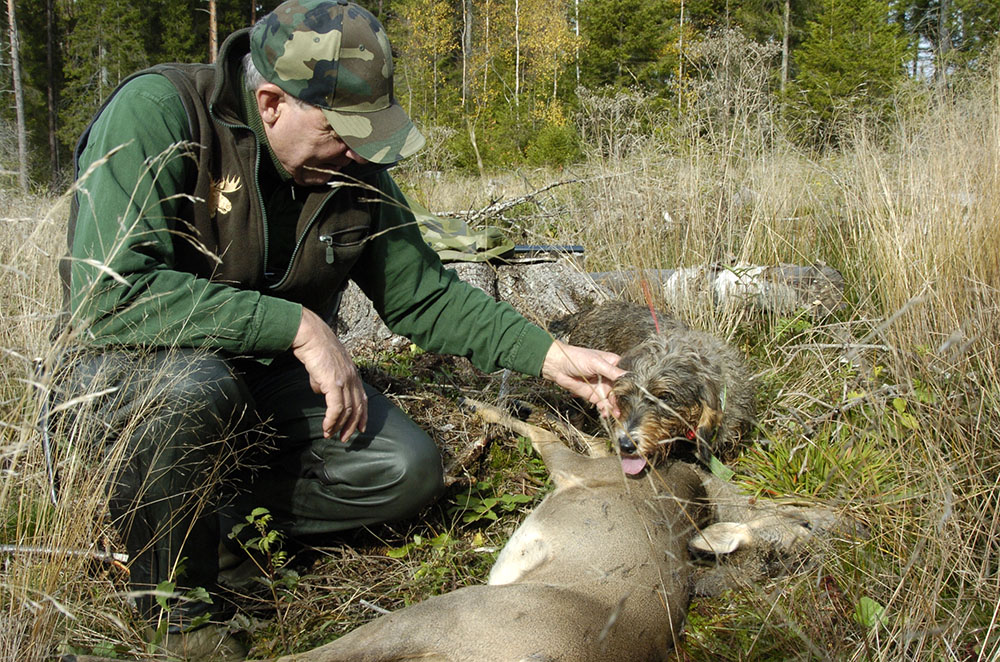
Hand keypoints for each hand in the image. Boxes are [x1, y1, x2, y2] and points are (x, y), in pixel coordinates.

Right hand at [291, 307, 367, 440]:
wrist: (310, 336)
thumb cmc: (315, 348)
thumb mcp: (324, 368)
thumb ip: (324, 381)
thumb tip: (320, 392)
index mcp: (353, 374)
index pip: (363, 399)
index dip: (363, 415)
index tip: (361, 429)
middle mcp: (353, 378)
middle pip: (357, 408)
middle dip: (352, 426)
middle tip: (345, 439)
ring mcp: (345, 380)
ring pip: (347, 411)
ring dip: (339, 426)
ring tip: (331, 435)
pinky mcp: (334, 383)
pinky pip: (336, 408)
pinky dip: (332, 420)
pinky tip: (326, 427)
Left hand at [541, 341, 625, 417]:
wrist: (558, 366)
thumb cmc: (577, 358)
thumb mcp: (597, 363)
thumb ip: (612, 372)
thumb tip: (628, 377)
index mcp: (614, 365)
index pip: (627, 376)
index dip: (632, 385)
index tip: (636, 394)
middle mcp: (610, 377)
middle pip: (622, 391)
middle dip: (624, 400)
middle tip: (626, 408)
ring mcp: (603, 387)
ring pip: (613, 400)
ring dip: (616, 407)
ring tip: (617, 414)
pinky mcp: (594, 396)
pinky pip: (603, 405)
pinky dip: (605, 410)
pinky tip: (606, 414)